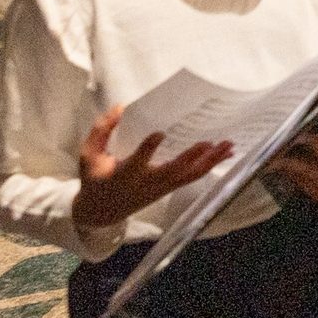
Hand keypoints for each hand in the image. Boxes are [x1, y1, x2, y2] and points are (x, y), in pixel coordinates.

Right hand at [72, 105, 232, 228]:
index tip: (159, 133)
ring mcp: (161, 188)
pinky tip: (227, 154)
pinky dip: (211, 166)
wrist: (101, 211)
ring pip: (188, 176)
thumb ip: (101, 130)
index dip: (148, 149)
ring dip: (210, 161)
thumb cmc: (95, 178)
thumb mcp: (89, 155)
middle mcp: (146, 183)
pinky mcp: (169, 188)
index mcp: (123, 174)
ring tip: (228, 144)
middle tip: (207, 142)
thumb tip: (120, 107)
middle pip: (171, 172)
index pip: (137, 162)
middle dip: (190, 158)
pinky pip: (193, 178)